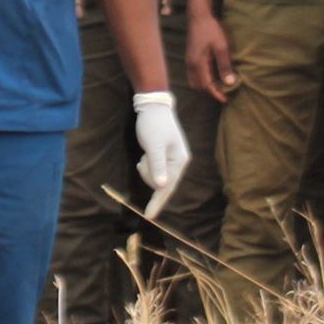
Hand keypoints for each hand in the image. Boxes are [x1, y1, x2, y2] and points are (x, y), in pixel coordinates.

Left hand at [130, 89, 190, 219]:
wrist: (153, 107)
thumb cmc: (153, 124)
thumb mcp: (153, 145)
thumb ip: (157, 166)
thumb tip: (161, 186)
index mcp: (180, 161)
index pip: (168, 187)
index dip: (158, 202)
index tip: (148, 217)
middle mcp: (179, 163)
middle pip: (161, 183)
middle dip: (148, 174)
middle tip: (143, 157)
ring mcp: (173, 161)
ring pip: (155, 177)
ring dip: (146, 169)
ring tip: (146, 152)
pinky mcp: (166, 158)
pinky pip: (154, 170)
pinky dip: (147, 165)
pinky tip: (146, 153)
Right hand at [186, 12, 237, 102]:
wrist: (198, 16)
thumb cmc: (211, 30)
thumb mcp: (222, 47)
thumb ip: (225, 66)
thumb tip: (230, 83)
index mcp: (198, 64)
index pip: (207, 85)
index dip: (216, 94)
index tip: (226, 99)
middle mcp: (191, 64)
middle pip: (198, 85)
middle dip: (210, 91)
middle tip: (224, 92)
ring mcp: (189, 60)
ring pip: (194, 80)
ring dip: (205, 85)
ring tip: (218, 85)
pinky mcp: (190, 57)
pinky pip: (193, 74)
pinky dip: (202, 78)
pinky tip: (211, 74)